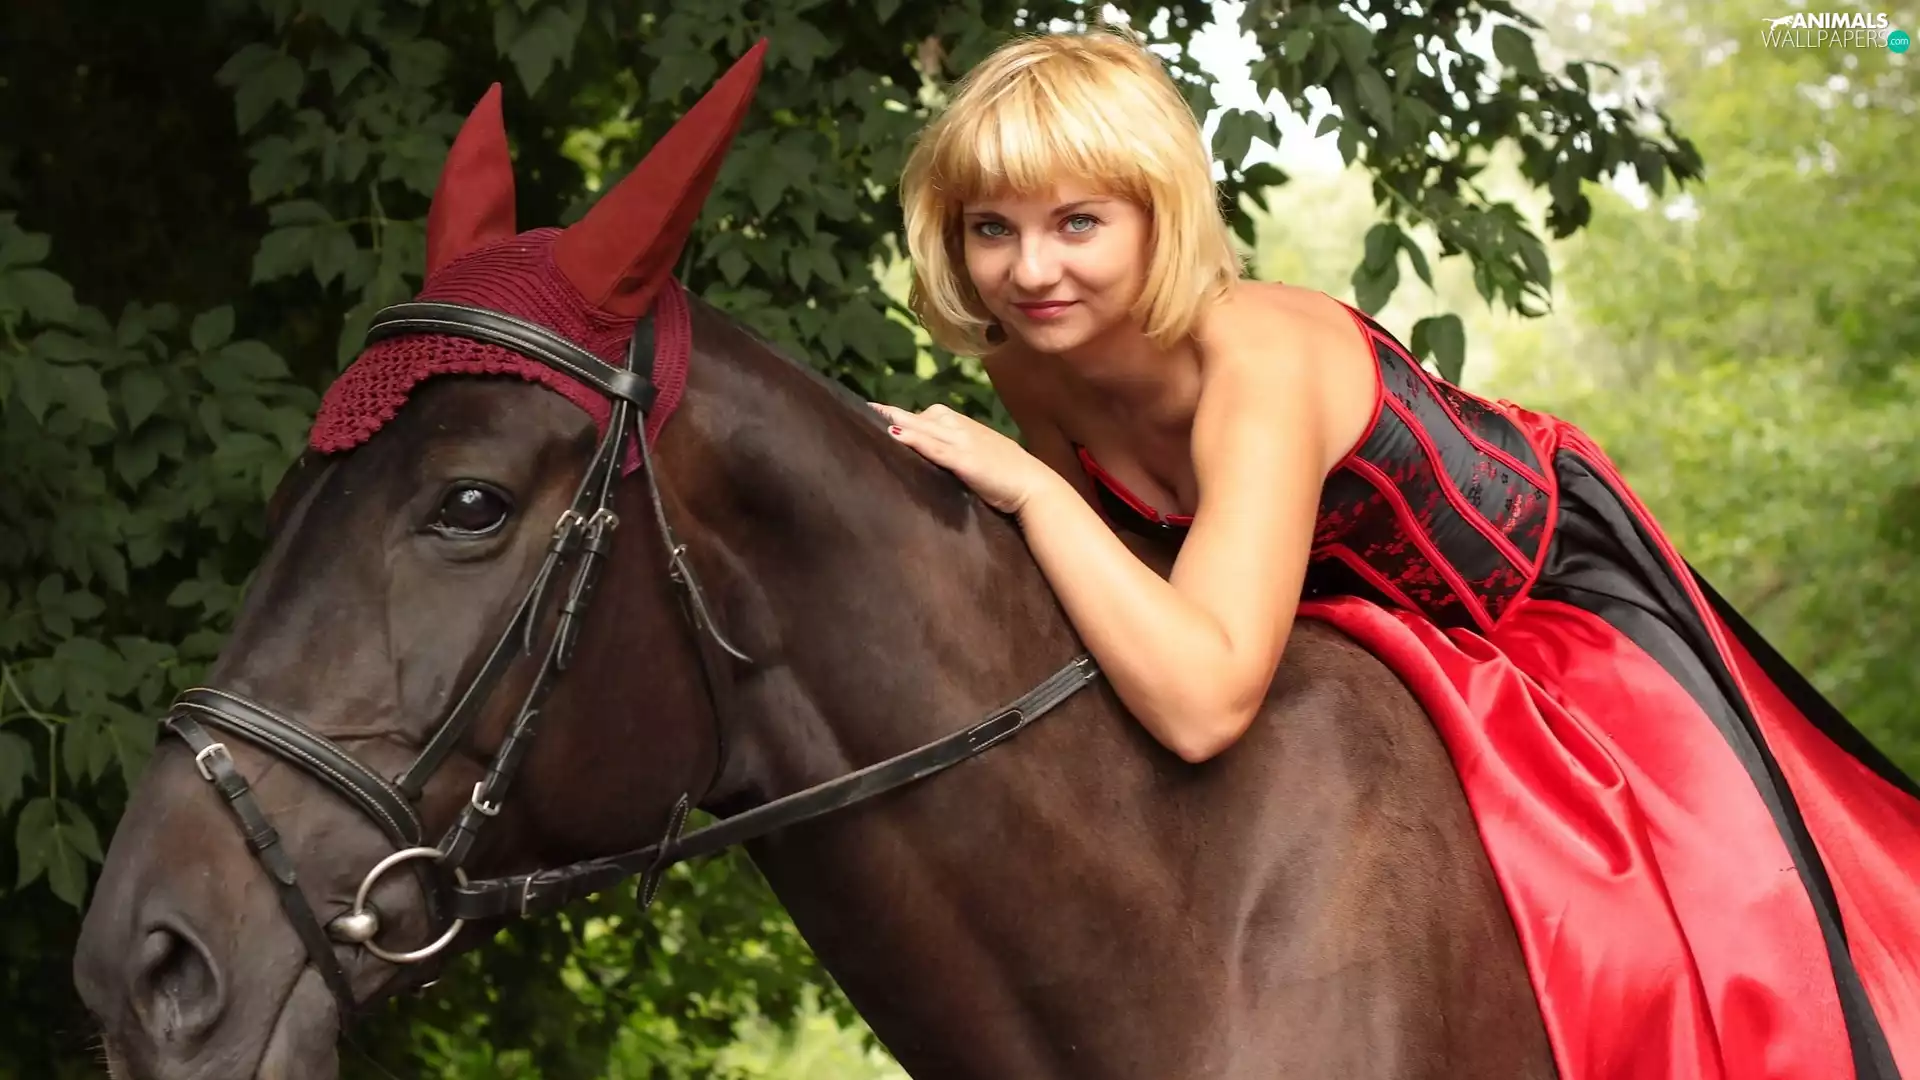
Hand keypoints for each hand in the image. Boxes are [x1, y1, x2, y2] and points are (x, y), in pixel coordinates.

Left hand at [868, 402, 1054, 514]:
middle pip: (921, 417)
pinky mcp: (964, 460)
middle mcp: (962, 429)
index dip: (906, 415)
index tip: (882, 412)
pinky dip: (914, 439)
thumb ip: (963, 455)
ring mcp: (962, 443)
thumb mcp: (984, 458)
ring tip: (872, 415)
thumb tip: (945, 460)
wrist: (1034, 485)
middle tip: (867, 408)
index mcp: (966, 429)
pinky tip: (896, 435)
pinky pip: (934, 447)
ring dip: (897, 421)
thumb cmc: (1011, 477)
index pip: (931, 417)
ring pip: (923, 427)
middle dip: (893, 413)